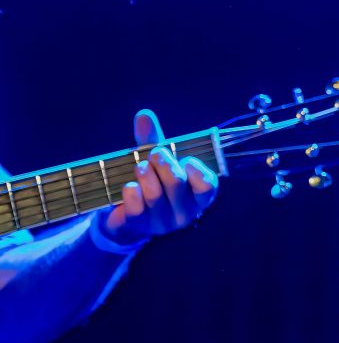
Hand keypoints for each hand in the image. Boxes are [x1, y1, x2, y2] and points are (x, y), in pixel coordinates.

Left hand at [101, 109, 218, 245]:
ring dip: (145, 175)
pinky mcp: (140, 228)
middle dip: (164, 163)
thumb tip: (144, 114)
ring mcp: (163, 223)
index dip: (196, 170)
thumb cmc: (152, 183)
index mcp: (198, 196)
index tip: (185, 159)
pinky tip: (129, 187)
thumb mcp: (156, 161)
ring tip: (139, 167)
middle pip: (177, 184)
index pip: (208, 186)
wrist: (126, 217)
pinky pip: (137, 210)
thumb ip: (153, 140)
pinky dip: (132, 194)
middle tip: (155, 153)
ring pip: (155, 195)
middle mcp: (185, 212)